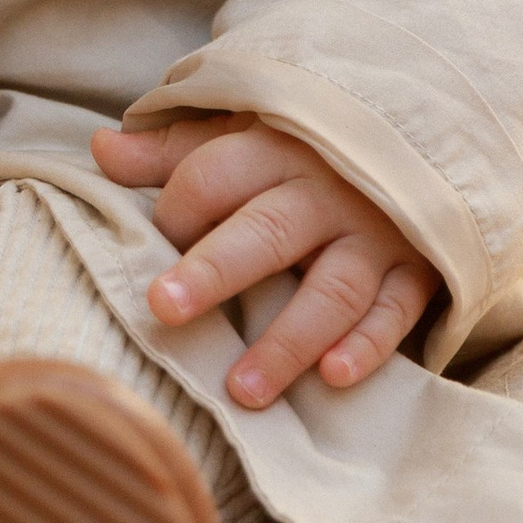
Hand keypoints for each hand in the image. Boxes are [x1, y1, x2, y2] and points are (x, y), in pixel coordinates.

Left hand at [90, 113, 435, 408]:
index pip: (213, 177)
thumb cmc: (308, 147)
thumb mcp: (244, 133)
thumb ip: (175, 150)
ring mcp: (376, 233)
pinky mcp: (416, 271)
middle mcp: (327, 191)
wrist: (422, 134)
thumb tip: (100, 148)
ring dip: (288, 340)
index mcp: (276, 148)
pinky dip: (369, 345)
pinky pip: (396, 313)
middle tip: (164, 310)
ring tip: (241, 389)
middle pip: (266, 231)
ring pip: (333, 288)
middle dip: (214, 271)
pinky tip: (333, 378)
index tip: (152, 246)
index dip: (175, 212)